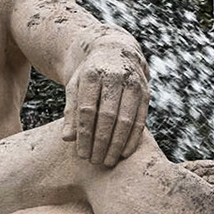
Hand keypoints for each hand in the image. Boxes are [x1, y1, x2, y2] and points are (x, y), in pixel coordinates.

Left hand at [62, 45, 149, 166]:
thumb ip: (71, 111)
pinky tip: (124, 154)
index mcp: (93, 74)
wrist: (115, 50)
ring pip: (126, 120)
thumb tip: (67, 138)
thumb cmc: (89, 75)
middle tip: (94, 162)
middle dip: (100, 142)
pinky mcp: (146, 92)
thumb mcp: (75, 86)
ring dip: (117, 144)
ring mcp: (133, 84)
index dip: (84, 134)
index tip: (81, 154)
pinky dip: (132, 139)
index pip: (87, 110)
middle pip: (107, 116)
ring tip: (108, 162)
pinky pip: (141, 120)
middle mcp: (115, 77)